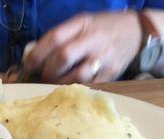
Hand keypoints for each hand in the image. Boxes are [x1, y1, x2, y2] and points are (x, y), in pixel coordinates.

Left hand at [25, 11, 142, 83]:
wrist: (136, 32)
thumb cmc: (101, 29)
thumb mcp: (82, 24)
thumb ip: (60, 37)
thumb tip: (33, 56)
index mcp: (83, 24)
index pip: (54, 38)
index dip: (37, 54)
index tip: (28, 64)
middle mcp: (94, 39)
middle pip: (63, 57)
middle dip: (48, 70)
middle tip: (42, 75)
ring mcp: (104, 58)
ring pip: (76, 76)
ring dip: (60, 83)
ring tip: (55, 82)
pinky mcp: (111, 74)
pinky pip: (88, 86)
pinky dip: (75, 89)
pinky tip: (70, 87)